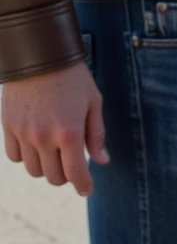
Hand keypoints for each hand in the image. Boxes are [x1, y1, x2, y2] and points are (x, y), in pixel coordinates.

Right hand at [2, 61, 107, 196]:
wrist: (40, 53)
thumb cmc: (73, 76)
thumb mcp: (93, 101)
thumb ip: (97, 134)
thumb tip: (101, 162)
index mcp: (70, 132)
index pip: (75, 173)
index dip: (83, 185)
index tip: (87, 190)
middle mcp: (44, 137)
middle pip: (54, 176)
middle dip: (67, 176)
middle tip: (73, 165)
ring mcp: (23, 133)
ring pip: (34, 170)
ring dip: (46, 168)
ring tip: (55, 153)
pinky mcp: (8, 127)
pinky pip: (15, 157)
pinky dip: (26, 157)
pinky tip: (36, 146)